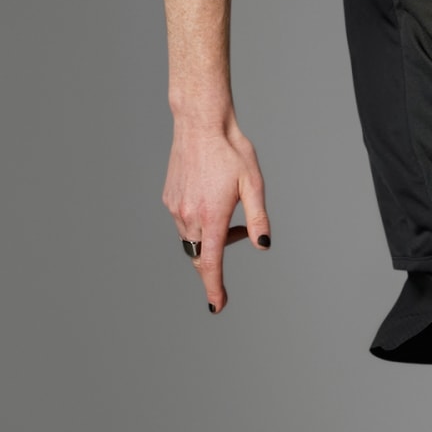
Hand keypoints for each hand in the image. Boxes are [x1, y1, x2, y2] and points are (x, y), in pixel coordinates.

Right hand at [162, 113, 270, 311]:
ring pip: (192, 240)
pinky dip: (199, 223)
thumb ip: (258, 219)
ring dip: (211, 237)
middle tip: (242, 231)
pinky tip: (212, 199)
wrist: (201, 124)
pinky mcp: (169, 198)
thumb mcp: (254, 185)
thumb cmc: (232, 152)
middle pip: (202, 255)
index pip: (210, 264)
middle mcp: (187, 215)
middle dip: (220, 256)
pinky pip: (184, 223)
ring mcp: (174, 207)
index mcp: (211, 216)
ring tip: (230, 208)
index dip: (214, 288)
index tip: (217, 306)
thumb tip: (262, 246)